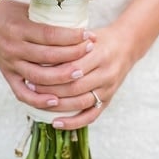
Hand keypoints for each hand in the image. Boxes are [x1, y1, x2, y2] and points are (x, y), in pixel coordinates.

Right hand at [0, 0, 95, 110]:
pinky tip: (56, 101)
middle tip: (91, 50)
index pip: (50, 35)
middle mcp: (13, 48)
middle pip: (48, 57)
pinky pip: (23, 94)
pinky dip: (39, 100)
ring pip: (39, 77)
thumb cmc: (6, 11)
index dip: (72, 36)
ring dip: (62, 78)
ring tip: (81, 72)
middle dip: (73, 55)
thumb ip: (48, 17)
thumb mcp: (26, 8)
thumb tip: (79, 19)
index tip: (89, 35)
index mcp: (19, 28)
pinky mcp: (7, 75)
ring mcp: (10, 64)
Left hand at [28, 23, 142, 129]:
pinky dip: (73, 122)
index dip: (51, 73)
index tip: (32, 73)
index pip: (72, 67)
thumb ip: (67, 44)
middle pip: (74, 87)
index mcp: (99, 54)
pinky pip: (91, 116)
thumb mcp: (85, 35)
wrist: (127, 45)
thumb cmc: (99, 38)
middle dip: (50, 89)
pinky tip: (56, 123)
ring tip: (39, 103)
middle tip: (31, 88)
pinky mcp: (108, 99)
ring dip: (58, 106)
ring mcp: (108, 88)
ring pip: (80, 103)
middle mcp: (106, 73)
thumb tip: (37, 54)